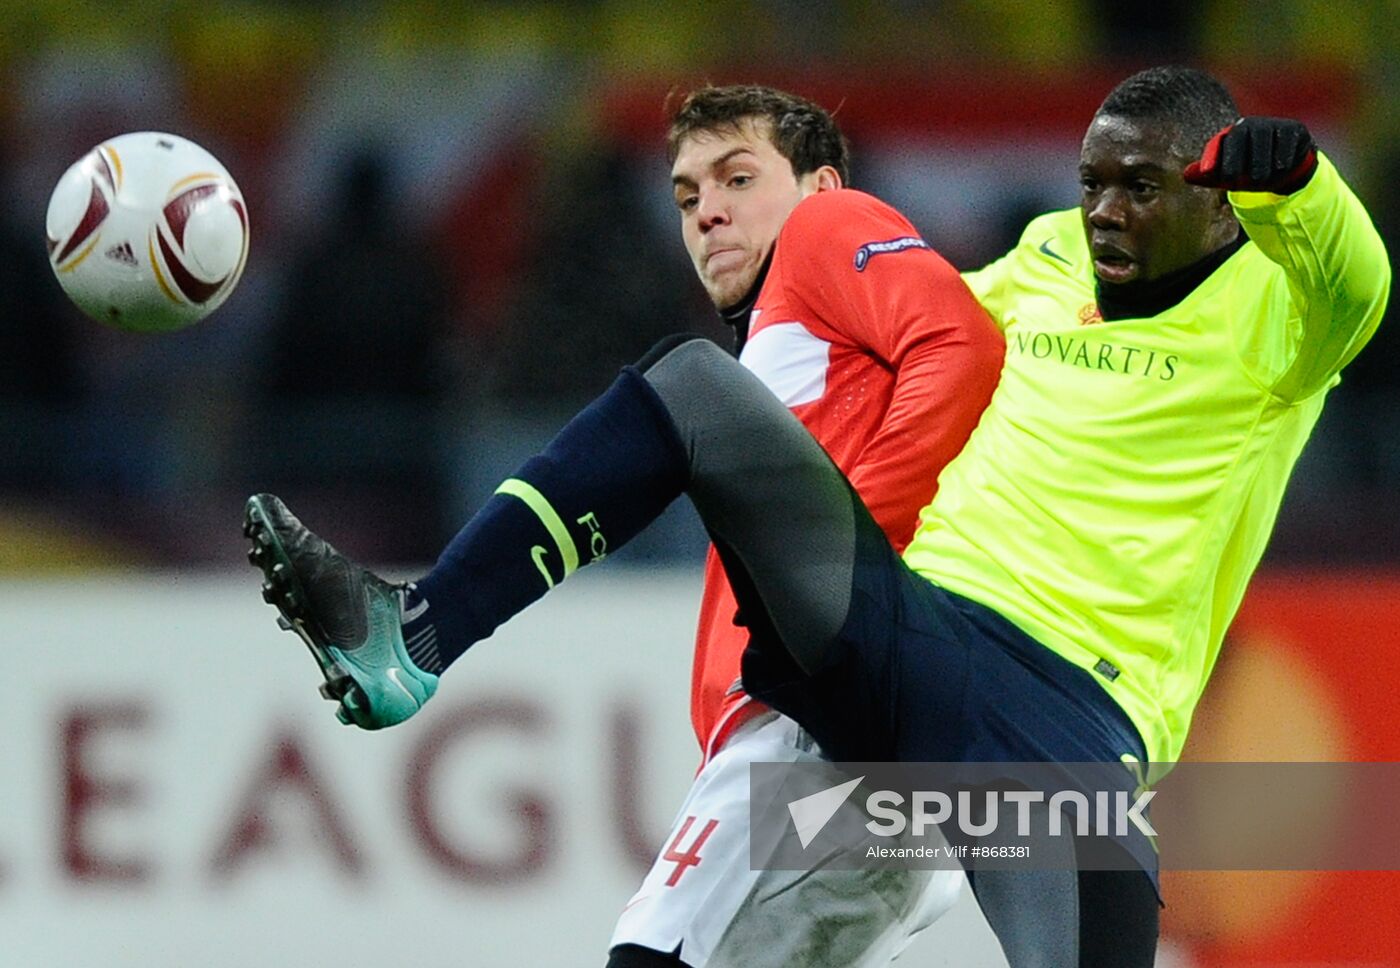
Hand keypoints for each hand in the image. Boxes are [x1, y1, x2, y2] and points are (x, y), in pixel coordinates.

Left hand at [1183, 117, 1317, 193]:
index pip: (1220, 142)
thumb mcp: (1228, 175)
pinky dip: (1282, 161)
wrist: (1285, 166)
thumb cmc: (1250, 169)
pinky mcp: (1294, 129)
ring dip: (1262, 166)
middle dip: (1237, 163)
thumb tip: (1186, 175)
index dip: (1212, 156)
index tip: (1207, 172)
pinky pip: (1286, 145)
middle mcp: (1252, 124)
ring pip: (1265, 144)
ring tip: (1260, 181)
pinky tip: (1281, 168)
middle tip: (1236, 183)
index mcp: (1232, 133)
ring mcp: (1274, 124)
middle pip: (1241, 139)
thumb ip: (1208, 176)